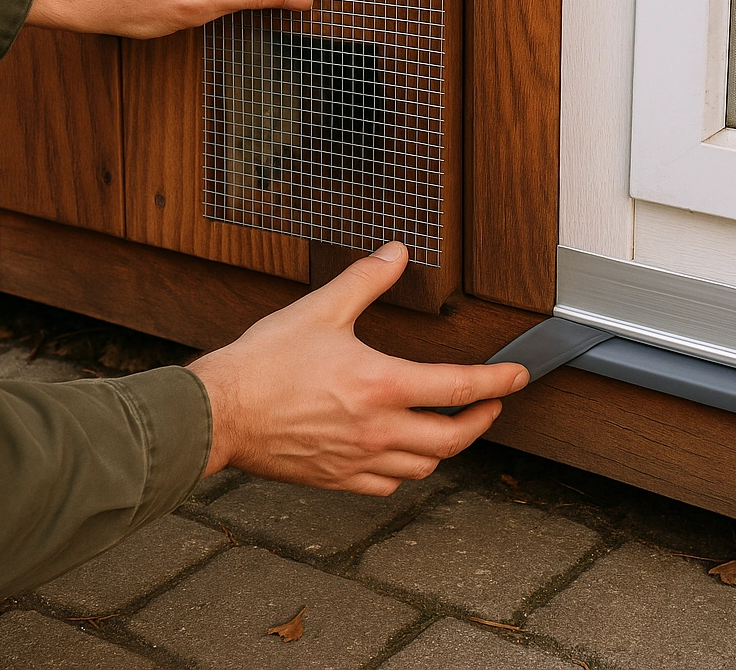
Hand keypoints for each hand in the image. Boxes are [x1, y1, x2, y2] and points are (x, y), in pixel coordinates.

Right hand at [189, 241, 529, 494]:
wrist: (218, 412)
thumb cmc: (265, 362)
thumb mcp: (321, 308)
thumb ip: (366, 279)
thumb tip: (396, 252)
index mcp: (380, 384)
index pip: (458, 387)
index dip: (497, 382)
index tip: (517, 377)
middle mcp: (377, 429)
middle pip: (452, 439)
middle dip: (481, 421)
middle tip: (491, 405)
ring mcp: (357, 459)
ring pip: (424, 467)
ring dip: (446, 448)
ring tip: (451, 427)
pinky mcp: (335, 478)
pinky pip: (386, 485)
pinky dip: (406, 471)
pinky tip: (403, 455)